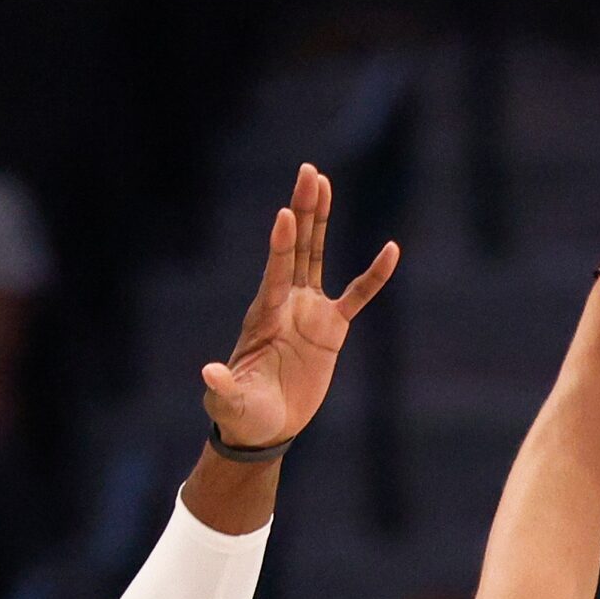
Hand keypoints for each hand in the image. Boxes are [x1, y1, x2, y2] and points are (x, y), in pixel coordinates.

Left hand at [201, 164, 399, 448]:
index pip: (274, 274)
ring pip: (316, 255)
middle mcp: (285, 304)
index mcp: (263, 317)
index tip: (285, 215)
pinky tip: (391, 249)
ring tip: (323, 181)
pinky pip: (358, 295)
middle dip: (302, 210)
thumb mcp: (229, 403)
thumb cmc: (242, 414)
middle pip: (296, 248)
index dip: (281, 246)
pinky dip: (375, 276)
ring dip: (320, 219)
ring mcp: (308, 311)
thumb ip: (221, 389)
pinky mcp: (331, 327)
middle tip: (308, 172)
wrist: (264, 426)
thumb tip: (209, 374)